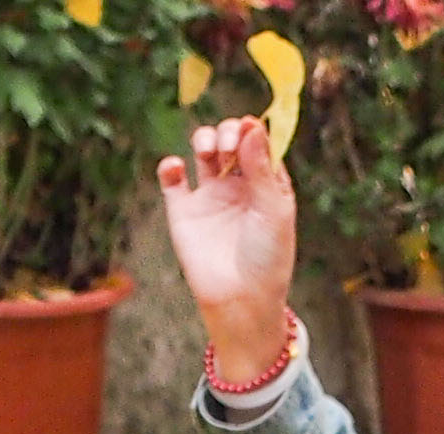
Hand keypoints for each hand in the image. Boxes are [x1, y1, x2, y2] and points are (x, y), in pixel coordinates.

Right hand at [156, 115, 301, 375]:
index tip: (248, 127)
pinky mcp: (183, 210)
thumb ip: (262, 168)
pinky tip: (176, 167)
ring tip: (208, 149)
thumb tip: (251, 124)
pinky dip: (170, 166)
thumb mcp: (273, 211)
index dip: (252, 131)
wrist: (241, 300)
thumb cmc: (267, 259)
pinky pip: (172, 179)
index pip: (258, 143)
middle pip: (230, 140)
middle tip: (229, 144)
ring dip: (204, 138)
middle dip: (228, 132)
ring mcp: (210, 196)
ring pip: (203, 150)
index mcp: (266, 184)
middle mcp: (238, 185)